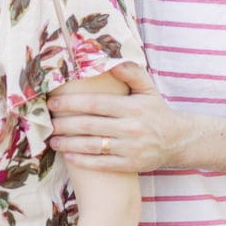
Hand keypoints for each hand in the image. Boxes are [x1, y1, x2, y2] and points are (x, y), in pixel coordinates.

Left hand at [48, 62, 180, 171]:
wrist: (177, 140)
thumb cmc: (156, 111)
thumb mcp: (148, 88)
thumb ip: (131, 72)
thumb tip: (110, 60)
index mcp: (132, 107)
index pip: (95, 104)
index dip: (71, 104)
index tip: (53, 103)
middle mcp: (130, 128)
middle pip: (89, 125)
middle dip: (65, 124)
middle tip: (48, 122)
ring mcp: (130, 148)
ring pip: (92, 146)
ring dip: (69, 144)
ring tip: (52, 140)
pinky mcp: (130, 165)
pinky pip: (102, 164)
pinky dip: (83, 161)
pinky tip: (68, 156)